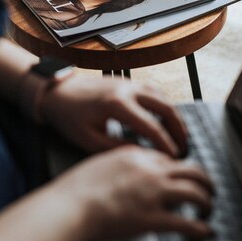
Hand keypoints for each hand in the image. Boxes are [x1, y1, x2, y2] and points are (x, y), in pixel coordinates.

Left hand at [40, 75, 187, 156]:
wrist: (57, 92)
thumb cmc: (69, 117)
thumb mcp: (90, 139)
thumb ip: (118, 148)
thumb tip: (144, 154)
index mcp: (117, 105)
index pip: (152, 127)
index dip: (166, 145)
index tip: (174, 159)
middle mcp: (128, 90)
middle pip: (166, 108)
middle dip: (179, 129)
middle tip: (185, 148)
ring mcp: (129, 82)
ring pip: (163, 97)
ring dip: (174, 117)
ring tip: (179, 137)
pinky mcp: (127, 81)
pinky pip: (154, 92)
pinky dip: (164, 106)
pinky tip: (164, 121)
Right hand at [51, 146, 214, 240]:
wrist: (70, 207)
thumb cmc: (76, 190)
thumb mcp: (98, 163)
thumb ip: (117, 164)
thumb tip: (124, 171)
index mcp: (135, 156)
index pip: (168, 158)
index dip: (179, 168)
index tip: (181, 176)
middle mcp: (150, 171)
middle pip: (191, 169)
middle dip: (204, 180)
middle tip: (207, 189)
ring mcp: (154, 194)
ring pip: (196, 192)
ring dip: (207, 201)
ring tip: (208, 208)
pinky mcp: (154, 219)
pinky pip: (188, 223)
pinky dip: (201, 228)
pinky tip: (205, 231)